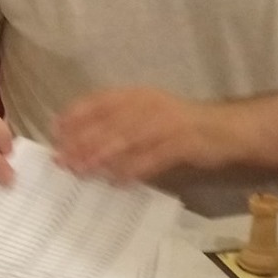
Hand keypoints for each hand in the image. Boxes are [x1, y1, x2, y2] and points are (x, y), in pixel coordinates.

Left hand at [53, 87, 218, 182]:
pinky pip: (151, 158)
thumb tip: (79, 139)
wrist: (221, 129)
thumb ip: (117, 122)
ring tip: (81, 171)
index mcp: (136, 95)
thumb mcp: (145, 114)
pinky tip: (116, 182)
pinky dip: (132, 170)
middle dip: (82, 141)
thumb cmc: (177, 124)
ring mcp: (165, 123)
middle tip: (62, 159)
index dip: (75, 115)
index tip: (55, 132)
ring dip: (100, 157)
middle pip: (108, 123)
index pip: (99, 101)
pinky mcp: (180, 143)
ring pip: (126, 140)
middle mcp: (148, 105)